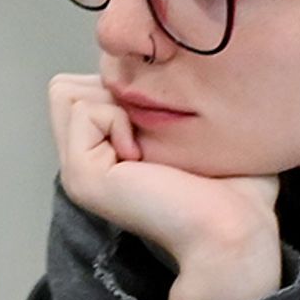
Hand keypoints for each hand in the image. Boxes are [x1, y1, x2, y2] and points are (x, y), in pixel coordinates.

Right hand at [48, 74, 282, 299]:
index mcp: (106, 154)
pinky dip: (118, 119)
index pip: (81, 88)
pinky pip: (83, 111)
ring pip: (65, 93)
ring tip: (147, 144)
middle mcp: (84, 162)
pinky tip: (143, 155)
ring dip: (115, 103)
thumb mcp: (194, 130)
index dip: (120, 84)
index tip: (162, 118)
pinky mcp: (81, 174)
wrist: (233, 230)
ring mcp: (76, 171)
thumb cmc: (234, 188)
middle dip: (111, 89)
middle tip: (151, 129)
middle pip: (65, 89)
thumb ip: (160, 98)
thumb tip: (148, 68)